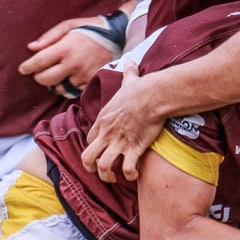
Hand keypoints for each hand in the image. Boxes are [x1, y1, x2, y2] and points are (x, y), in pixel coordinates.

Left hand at [20, 16, 116, 96]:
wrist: (118, 36)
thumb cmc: (90, 28)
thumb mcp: (69, 25)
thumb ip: (49, 37)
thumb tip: (31, 48)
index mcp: (66, 48)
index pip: (39, 62)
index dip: (27, 67)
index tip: (22, 69)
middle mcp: (74, 64)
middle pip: (45, 79)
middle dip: (38, 77)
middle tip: (38, 72)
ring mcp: (83, 75)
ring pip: (58, 88)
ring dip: (53, 84)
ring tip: (55, 74)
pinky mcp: (91, 82)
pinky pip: (72, 91)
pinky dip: (66, 86)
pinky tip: (67, 78)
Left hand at [80, 65, 161, 181]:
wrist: (152, 96)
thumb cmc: (140, 89)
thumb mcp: (129, 80)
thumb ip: (128, 73)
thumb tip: (131, 60)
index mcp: (103, 120)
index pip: (90, 139)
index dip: (93, 147)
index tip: (102, 150)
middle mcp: (107, 134)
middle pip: (87, 157)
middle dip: (91, 168)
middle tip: (101, 172)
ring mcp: (118, 143)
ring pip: (102, 167)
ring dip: (107, 176)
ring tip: (115, 178)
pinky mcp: (133, 149)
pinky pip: (126, 169)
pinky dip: (129, 176)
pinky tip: (134, 175)